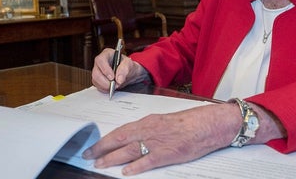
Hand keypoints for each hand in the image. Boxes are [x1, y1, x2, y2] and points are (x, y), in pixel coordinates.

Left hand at [82, 103, 239, 174]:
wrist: (207, 124)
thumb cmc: (188, 123)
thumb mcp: (163, 122)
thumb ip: (147, 130)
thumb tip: (132, 139)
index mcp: (148, 121)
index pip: (120, 131)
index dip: (105, 139)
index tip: (94, 145)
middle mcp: (149, 130)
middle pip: (119, 140)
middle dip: (102, 148)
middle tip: (89, 155)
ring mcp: (158, 142)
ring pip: (129, 150)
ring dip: (112, 158)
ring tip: (100, 164)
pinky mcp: (168, 154)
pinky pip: (148, 161)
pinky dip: (136, 167)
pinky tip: (126, 172)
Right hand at [91, 48, 147, 92]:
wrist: (130, 73)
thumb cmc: (129, 66)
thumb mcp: (130, 65)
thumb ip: (125, 70)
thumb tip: (119, 79)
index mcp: (107, 54)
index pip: (101, 60)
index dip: (105, 69)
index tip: (112, 78)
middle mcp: (100, 62)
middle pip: (96, 72)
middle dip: (105, 81)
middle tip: (114, 85)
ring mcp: (98, 71)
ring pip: (95, 80)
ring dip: (105, 86)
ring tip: (115, 86)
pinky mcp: (98, 79)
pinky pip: (97, 85)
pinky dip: (104, 89)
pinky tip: (111, 88)